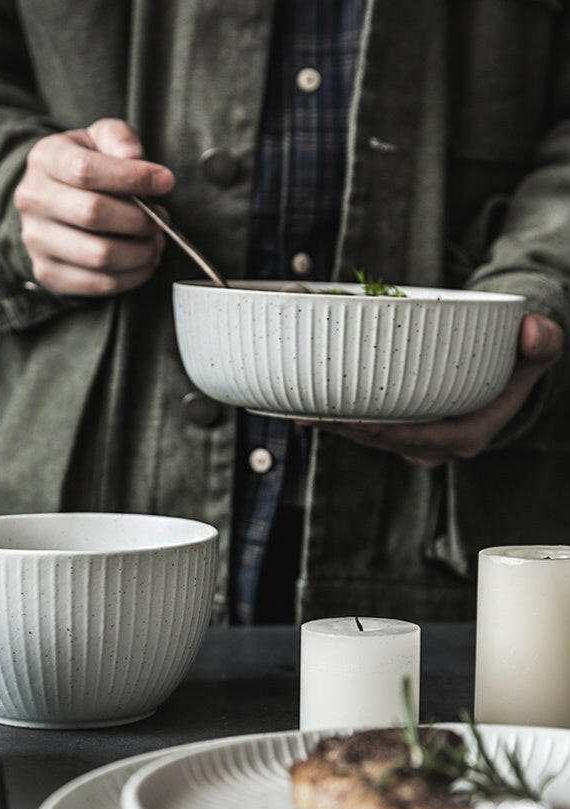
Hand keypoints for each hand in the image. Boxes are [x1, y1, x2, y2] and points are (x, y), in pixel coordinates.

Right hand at [14, 118, 173, 294]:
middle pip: (93, 214)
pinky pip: (98, 283)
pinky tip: (144, 263)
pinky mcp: (48, 273)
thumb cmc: (84, 167)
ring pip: (99, 255)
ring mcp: (36, 240)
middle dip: (139, 220)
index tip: (165, 181)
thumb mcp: (99, 139)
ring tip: (155, 242)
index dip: (132, 178)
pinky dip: (131, 277)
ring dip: (139, 252)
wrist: (51, 200)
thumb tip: (134, 156)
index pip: (86, 171)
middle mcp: (33, 200)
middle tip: (160, 220)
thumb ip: (118, 138)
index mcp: (45, 159)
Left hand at [312, 314, 562, 466]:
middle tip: (309, 412)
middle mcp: (437, 446)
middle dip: (346, 430)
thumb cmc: (519, 359)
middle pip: (384, 441)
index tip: (354, 419)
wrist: (508, 370)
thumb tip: (534, 333)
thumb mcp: (536, 350)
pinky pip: (367, 428)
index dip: (384, 432)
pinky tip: (304, 408)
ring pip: (370, 438)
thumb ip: (541, 343)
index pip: (419, 439)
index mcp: (467, 435)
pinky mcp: (401, 430)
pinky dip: (338, 418)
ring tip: (297, 411)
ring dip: (334, 426)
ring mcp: (416, 441)